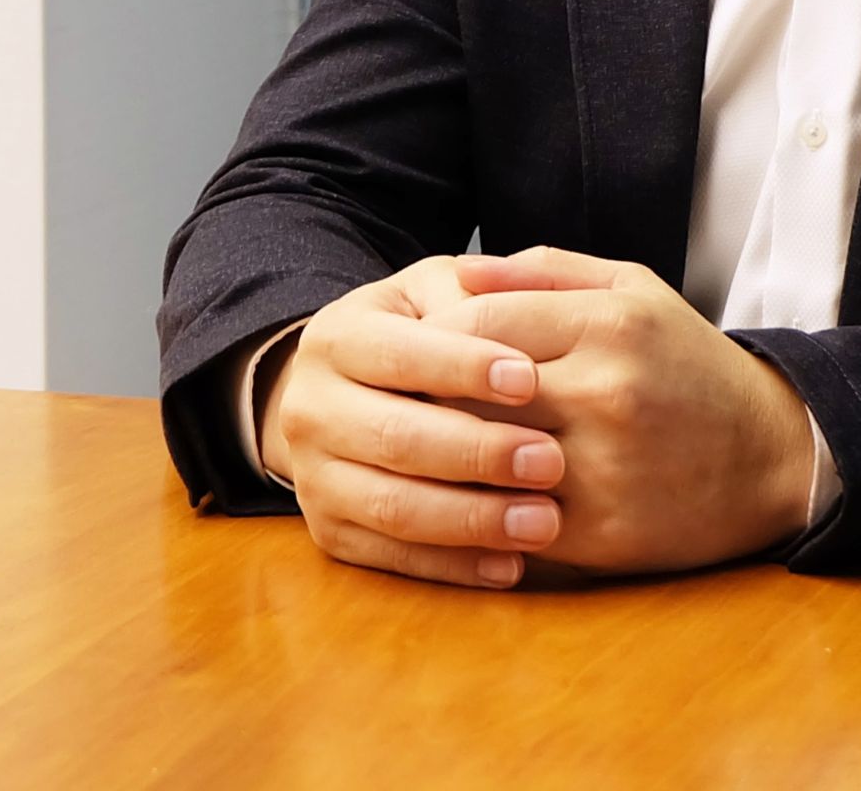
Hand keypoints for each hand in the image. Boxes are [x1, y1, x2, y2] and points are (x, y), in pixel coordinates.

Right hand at [259, 255, 578, 589]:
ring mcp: (312, 476)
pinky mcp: (329, 531)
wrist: (348, 392)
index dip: (463, 368)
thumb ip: (475, 293)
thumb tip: (517, 307)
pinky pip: (390, 558)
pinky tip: (511, 564)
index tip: (532, 379)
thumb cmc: (419, 333)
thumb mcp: (434, 293)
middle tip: (550, 461)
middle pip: (394, 438)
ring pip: (391, 506)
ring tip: (544, 521)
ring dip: (472, 520)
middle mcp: (309, 408)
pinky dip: (453, 567)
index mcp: (336, 339)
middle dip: (477, 453)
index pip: (399, 355)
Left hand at [424, 247, 817, 574]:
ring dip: (444, 458)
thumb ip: (545, 270)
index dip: (431, 338)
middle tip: (402, 401)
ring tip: (424, 448)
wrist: (773, 457)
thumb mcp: (635, 290)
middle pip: (466, 393)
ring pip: (481, 461)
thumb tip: (458, 270)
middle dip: (424, 397)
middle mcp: (606, 392)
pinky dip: (480, 509)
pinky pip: (509, 519)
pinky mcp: (602, 532)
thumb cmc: (689, 365)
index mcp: (609, 324)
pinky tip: (472, 496)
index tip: (416, 349)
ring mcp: (604, 467)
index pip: (475, 323)